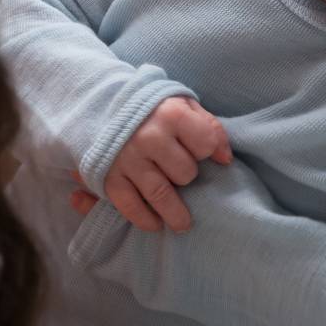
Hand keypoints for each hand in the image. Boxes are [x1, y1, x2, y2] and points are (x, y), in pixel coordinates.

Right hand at [88, 96, 231, 232]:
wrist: (100, 102)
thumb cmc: (151, 107)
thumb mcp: (182, 104)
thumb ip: (209, 126)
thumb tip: (225, 159)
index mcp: (170, 115)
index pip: (206, 144)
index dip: (208, 150)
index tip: (203, 152)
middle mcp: (148, 137)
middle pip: (185, 172)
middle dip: (186, 175)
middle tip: (180, 174)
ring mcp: (127, 159)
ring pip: (161, 194)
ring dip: (175, 214)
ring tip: (183, 224)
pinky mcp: (109, 176)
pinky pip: (130, 206)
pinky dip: (145, 219)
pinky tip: (155, 223)